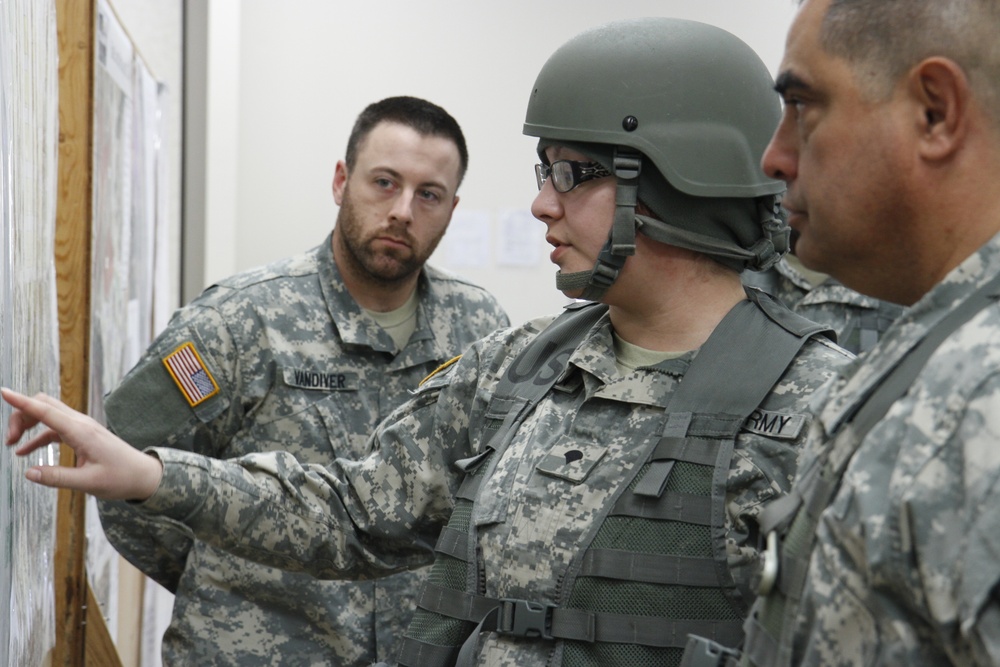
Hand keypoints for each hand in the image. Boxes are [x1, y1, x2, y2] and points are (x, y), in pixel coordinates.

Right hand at [2, 388, 162, 499]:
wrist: (143, 475)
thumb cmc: (121, 478)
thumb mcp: (88, 483)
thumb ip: (57, 478)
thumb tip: (28, 473)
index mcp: (81, 432)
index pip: (46, 410)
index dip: (22, 402)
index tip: (3, 392)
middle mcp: (81, 424)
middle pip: (44, 405)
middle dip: (21, 415)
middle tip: (8, 440)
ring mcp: (82, 428)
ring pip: (48, 415)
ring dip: (28, 424)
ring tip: (11, 444)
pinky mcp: (83, 435)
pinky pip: (55, 429)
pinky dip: (37, 436)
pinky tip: (24, 452)